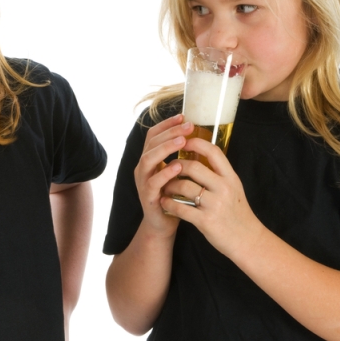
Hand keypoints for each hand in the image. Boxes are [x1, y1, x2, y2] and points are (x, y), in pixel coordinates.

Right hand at [133, 114, 193, 238]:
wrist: (164, 224)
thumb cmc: (173, 196)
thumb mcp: (175, 172)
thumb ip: (180, 156)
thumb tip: (196, 136)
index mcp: (150, 159)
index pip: (154, 135)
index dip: (167, 124)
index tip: (183, 116)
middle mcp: (143, 168)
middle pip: (151, 143)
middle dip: (170, 132)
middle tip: (188, 126)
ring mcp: (143, 182)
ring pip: (148, 160)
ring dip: (165, 148)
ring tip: (182, 141)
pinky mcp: (147, 197)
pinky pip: (153, 182)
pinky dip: (164, 173)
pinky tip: (177, 166)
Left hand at [161, 136, 261, 258]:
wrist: (247, 240)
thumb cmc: (237, 212)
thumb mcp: (234, 188)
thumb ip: (219, 173)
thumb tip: (200, 154)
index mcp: (231, 177)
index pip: (213, 152)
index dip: (196, 143)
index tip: (183, 141)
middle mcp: (224, 188)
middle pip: (194, 167)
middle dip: (176, 166)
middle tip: (168, 167)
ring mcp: (215, 205)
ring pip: (184, 186)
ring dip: (170, 185)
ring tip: (165, 186)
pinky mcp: (206, 221)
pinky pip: (181, 208)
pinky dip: (169, 203)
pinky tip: (165, 202)